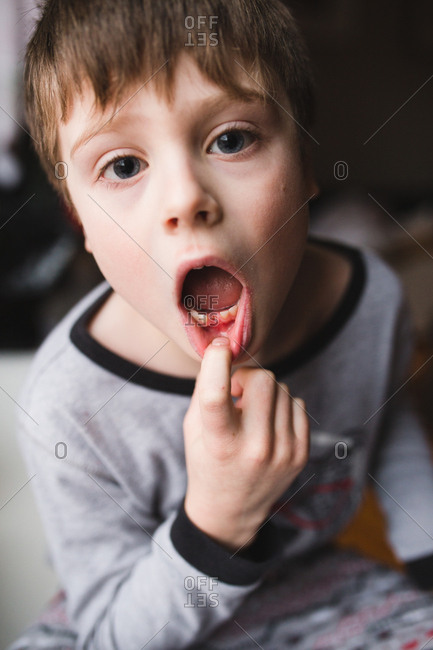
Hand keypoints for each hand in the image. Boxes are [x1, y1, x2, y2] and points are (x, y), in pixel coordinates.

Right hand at [183, 337, 309, 551]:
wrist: (231, 509)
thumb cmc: (207, 461)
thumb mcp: (194, 427)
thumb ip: (205, 387)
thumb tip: (222, 348)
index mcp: (219, 443)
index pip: (216, 396)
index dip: (217, 362)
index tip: (220, 346)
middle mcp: (254, 449)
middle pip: (263, 379)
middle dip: (248, 377)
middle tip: (237, 392)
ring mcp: (282, 453)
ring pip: (283, 389)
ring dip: (265, 392)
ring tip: (251, 413)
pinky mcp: (300, 453)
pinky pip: (297, 403)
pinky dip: (281, 405)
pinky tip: (267, 421)